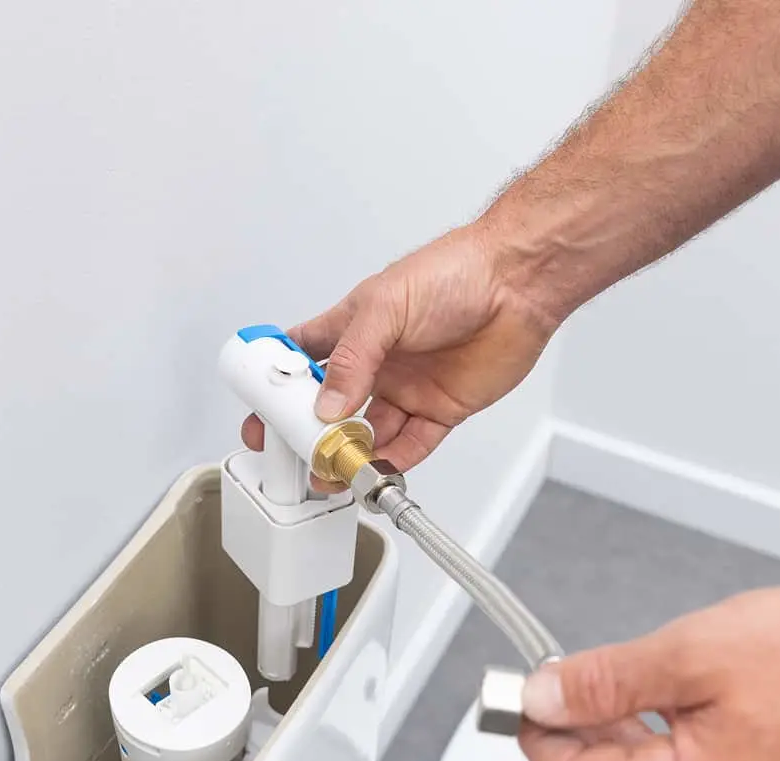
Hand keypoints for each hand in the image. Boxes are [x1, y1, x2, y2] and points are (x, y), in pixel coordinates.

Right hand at [240, 222, 557, 471]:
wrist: (518, 282)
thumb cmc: (455, 271)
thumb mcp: (385, 306)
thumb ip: (352, 358)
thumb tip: (326, 405)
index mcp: (352, 328)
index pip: (301, 358)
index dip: (278, 386)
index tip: (261, 412)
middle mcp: (376, 362)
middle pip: (329, 408)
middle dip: (308, 434)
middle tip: (296, 453)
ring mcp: (407, 388)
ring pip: (367, 434)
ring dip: (348, 454)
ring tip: (333, 469)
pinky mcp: (440, 409)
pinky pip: (411, 445)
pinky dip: (392, 462)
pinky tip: (376, 470)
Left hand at [517, 587, 779, 760]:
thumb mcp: (694, 653)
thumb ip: (606, 681)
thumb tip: (542, 699)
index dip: (534, 736)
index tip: (516, 695)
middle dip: (573, 727)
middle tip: (557, 672)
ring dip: (618, 727)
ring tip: (619, 674)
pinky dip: (661, 734)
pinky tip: (667, 695)